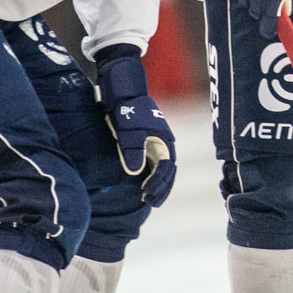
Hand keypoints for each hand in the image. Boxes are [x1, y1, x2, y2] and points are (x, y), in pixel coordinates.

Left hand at [96, 49, 176, 205]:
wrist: (124, 89)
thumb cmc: (127, 109)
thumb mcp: (128, 130)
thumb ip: (132, 151)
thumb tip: (135, 172)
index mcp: (164, 140)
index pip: (167, 169)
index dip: (159, 185)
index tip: (147, 197)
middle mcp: (164, 142)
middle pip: (169, 170)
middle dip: (162, 188)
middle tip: (151, 203)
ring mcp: (157, 141)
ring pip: (163, 167)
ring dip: (159, 183)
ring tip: (149, 197)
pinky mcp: (148, 139)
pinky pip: (155, 161)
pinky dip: (152, 174)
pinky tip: (143, 181)